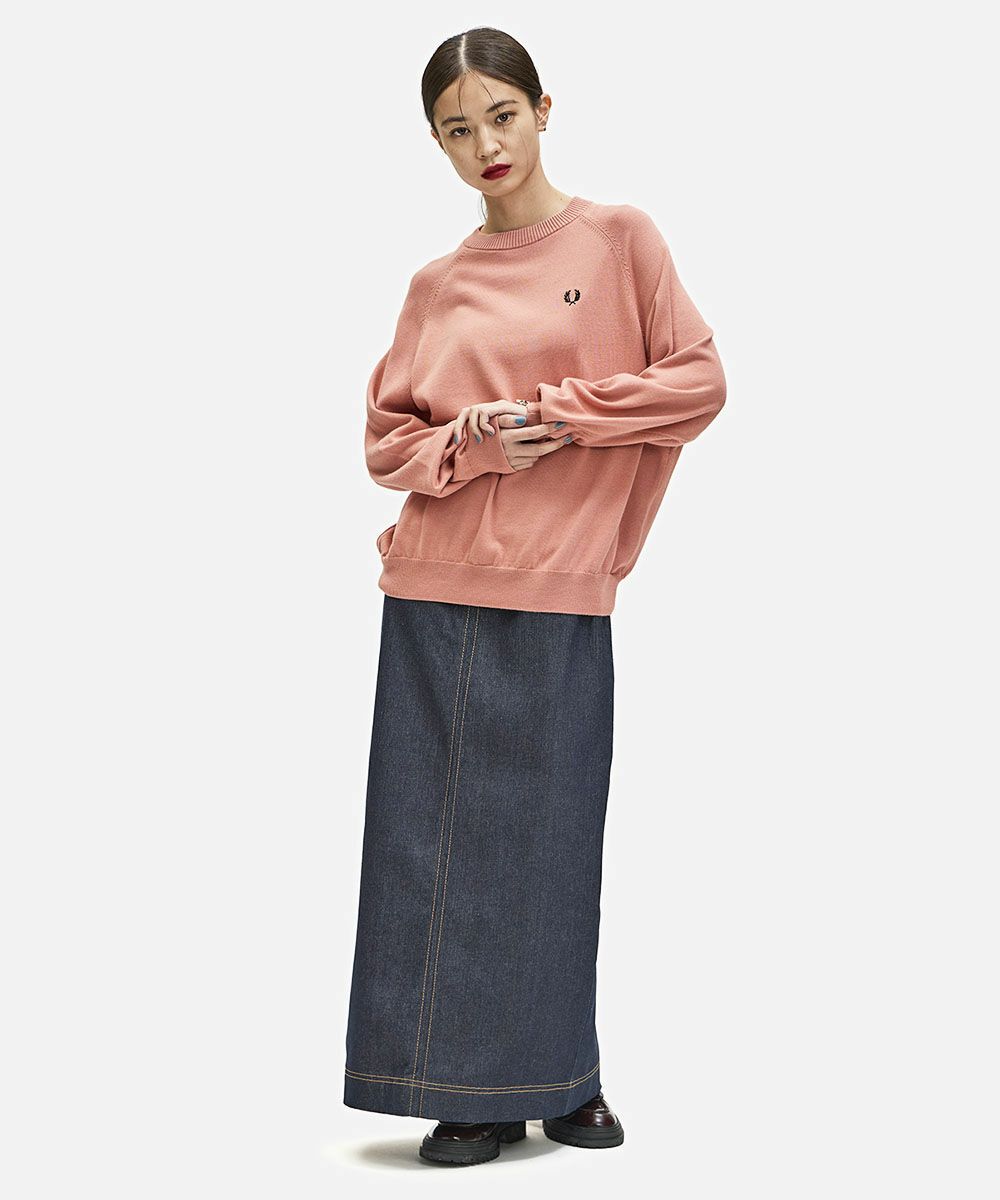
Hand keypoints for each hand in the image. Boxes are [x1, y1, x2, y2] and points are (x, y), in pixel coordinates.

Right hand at [455, 401, 570, 471]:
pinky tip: (535, 449)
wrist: (473, 454)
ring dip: (547, 449)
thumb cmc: (487, 432)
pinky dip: (534, 457)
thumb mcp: (494, 422)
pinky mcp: (512, 468)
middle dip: (556, 443)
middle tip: (568, 436)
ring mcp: (512, 461)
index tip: (560, 424)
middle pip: (539, 448)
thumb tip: (524, 416)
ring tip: (557, 441)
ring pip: (536, 456)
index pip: (533, 433)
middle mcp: (510, 451)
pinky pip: (529, 463)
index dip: (548, 428)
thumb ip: (509, 418)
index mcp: (507, 437)